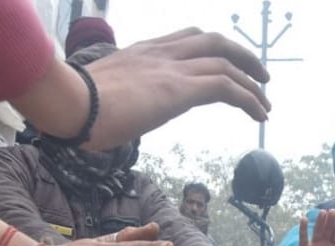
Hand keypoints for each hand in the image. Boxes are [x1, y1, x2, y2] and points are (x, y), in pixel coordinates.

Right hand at [13, 29, 270, 150]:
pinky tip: (260, 114)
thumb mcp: (99, 96)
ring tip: (266, 102)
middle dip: (242, 56)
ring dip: (252, 82)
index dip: (211, 48)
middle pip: (214, 42)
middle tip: (260, 74)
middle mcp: (161, 53)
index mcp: (142, 51)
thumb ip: (114, 98)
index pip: (186, 38)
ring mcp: (172, 68)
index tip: (224, 62)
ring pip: (226, 63)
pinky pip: (226, 87)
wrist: (68, 102)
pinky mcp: (180, 89)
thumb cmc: (73, 107)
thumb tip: (108, 117)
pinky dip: (249, 99)